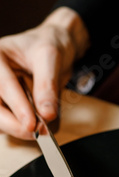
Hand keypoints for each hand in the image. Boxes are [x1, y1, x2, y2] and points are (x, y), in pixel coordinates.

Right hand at [0, 7, 89, 139]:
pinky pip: (8, 122)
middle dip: (13, 123)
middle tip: (36, 132)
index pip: (2, 84)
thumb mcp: (51, 57)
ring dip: (17, 128)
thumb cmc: (50, 44)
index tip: (32, 124)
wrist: (55, 47)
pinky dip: (20, 128)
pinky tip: (35, 126)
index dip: (17, 106)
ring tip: (40, 129)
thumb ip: (48, 85)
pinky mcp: (5, 104)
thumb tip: (47, 114)